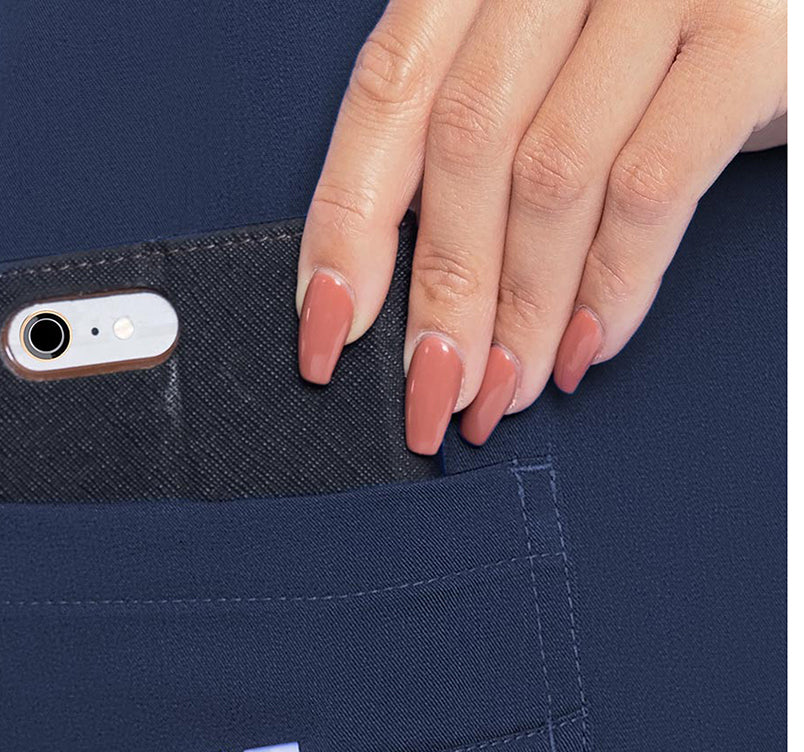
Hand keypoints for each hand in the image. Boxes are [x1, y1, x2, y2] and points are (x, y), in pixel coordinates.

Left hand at [296, 0, 785, 449]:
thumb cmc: (668, 29)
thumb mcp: (556, 52)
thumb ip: (481, 129)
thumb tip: (409, 288)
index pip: (388, 91)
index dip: (346, 221)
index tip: (327, 330)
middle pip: (467, 142)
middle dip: (443, 293)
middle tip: (433, 390)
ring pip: (552, 175)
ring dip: (521, 308)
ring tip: (506, 388)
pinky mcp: (749, 40)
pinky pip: (651, 189)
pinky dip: (611, 285)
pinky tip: (583, 345)